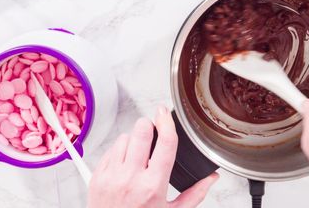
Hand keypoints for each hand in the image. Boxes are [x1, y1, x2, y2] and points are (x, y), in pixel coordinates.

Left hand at [88, 106, 218, 207]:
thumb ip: (194, 195)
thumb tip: (211, 179)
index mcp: (153, 186)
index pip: (165, 143)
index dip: (166, 122)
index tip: (165, 113)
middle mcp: (131, 178)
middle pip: (141, 131)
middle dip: (148, 126)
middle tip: (151, 132)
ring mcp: (112, 176)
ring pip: (124, 137)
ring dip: (133, 140)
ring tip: (138, 154)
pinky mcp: (98, 176)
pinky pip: (110, 149)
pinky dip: (119, 151)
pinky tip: (125, 163)